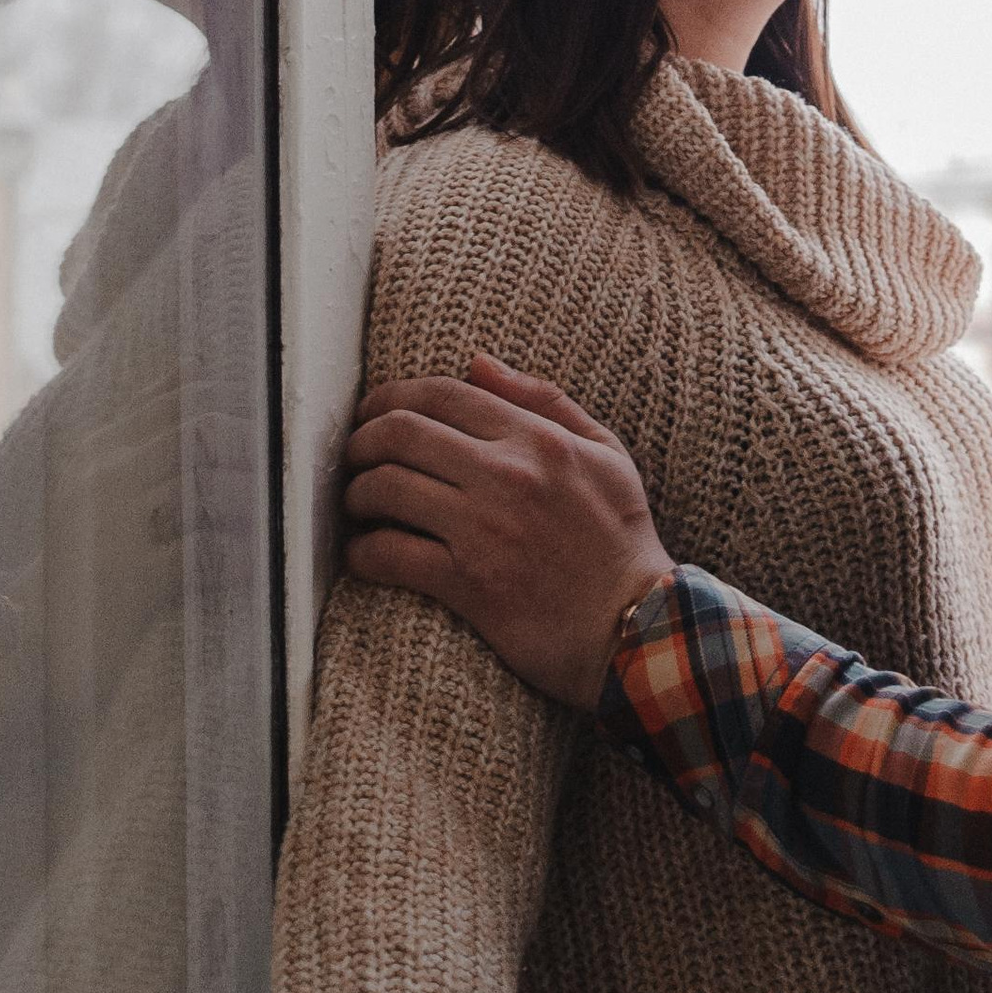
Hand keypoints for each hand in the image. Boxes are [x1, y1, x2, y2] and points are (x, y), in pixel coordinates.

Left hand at [342, 353, 670, 711]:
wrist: (638, 628)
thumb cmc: (620, 540)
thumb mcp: (605, 453)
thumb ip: (545, 401)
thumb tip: (477, 364)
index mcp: (536, 438)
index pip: (440, 393)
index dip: (389, 398)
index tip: (372, 415)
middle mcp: (506, 475)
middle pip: (399, 433)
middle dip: (361, 442)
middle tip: (353, 459)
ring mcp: (484, 530)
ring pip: (385, 489)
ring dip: (357, 495)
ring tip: (358, 506)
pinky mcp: (469, 584)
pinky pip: (390, 554)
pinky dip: (363, 552)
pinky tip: (364, 554)